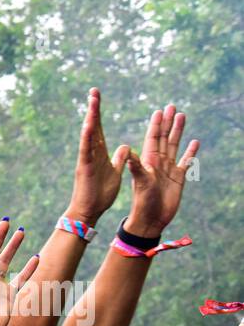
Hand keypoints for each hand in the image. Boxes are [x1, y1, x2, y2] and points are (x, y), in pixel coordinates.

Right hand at [66, 88, 128, 224]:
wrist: (89, 211)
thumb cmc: (100, 195)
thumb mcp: (115, 172)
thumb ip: (119, 159)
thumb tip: (125, 146)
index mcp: (100, 153)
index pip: (99, 129)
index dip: (98, 113)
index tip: (97, 97)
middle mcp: (92, 153)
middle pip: (93, 126)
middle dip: (94, 108)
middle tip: (94, 91)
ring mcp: (87, 159)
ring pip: (89, 135)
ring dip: (91, 117)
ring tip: (93, 101)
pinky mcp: (85, 168)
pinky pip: (86, 150)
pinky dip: (87, 137)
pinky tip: (89, 125)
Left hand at [124, 105, 198, 236]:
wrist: (151, 220)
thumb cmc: (142, 202)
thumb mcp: (140, 182)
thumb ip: (137, 167)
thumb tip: (129, 153)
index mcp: (148, 161)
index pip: (152, 138)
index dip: (156, 125)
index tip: (159, 111)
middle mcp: (158, 163)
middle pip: (165, 138)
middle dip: (168, 123)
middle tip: (172, 106)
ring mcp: (168, 170)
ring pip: (174, 145)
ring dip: (178, 131)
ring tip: (182, 116)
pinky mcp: (178, 178)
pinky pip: (186, 161)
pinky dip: (190, 152)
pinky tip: (195, 142)